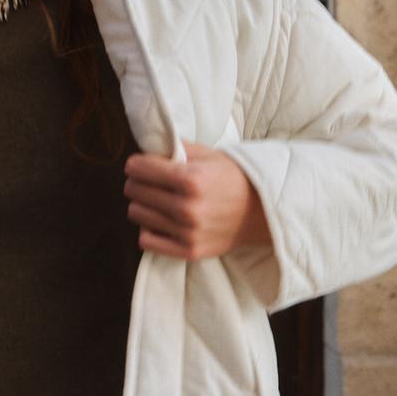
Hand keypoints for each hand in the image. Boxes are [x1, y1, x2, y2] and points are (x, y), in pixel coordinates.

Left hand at [123, 139, 271, 260]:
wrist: (262, 211)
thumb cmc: (234, 179)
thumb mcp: (209, 155)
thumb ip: (178, 148)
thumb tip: (149, 144)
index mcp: (191, 179)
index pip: (139, 169)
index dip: (136, 164)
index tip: (138, 164)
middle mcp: (186, 207)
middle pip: (134, 191)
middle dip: (137, 182)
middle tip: (147, 181)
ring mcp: (187, 232)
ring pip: (136, 214)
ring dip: (141, 204)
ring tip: (156, 200)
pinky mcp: (188, 251)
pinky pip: (146, 240)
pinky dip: (148, 229)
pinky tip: (159, 221)